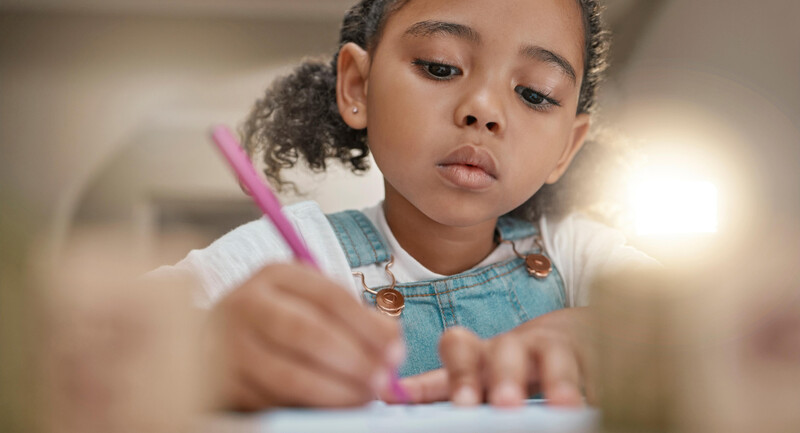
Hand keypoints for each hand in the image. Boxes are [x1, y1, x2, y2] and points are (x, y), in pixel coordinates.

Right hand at [210, 262, 403, 409]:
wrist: (217, 340)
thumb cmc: (282, 319)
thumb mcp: (313, 302)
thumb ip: (354, 316)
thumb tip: (392, 344)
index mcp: (275, 275)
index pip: (329, 296)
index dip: (368, 326)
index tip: (396, 349)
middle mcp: (246, 303)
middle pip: (307, 332)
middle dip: (353, 360)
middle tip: (383, 379)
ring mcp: (227, 344)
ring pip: (288, 374)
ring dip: (335, 391)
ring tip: (365, 397)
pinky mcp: (223, 383)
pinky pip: (272, 401)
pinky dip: (309, 408)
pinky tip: (333, 408)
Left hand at [390, 308, 591, 407]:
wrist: (576, 334)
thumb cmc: (513, 363)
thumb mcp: (474, 374)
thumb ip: (435, 388)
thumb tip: (384, 394)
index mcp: (481, 353)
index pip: (460, 348)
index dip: (459, 372)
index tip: (462, 405)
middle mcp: (518, 347)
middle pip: (507, 352)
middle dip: (505, 377)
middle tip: (504, 403)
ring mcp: (558, 351)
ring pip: (555, 358)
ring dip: (558, 380)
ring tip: (563, 405)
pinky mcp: (596, 358)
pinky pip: (599, 368)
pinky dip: (601, 384)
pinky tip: (603, 399)